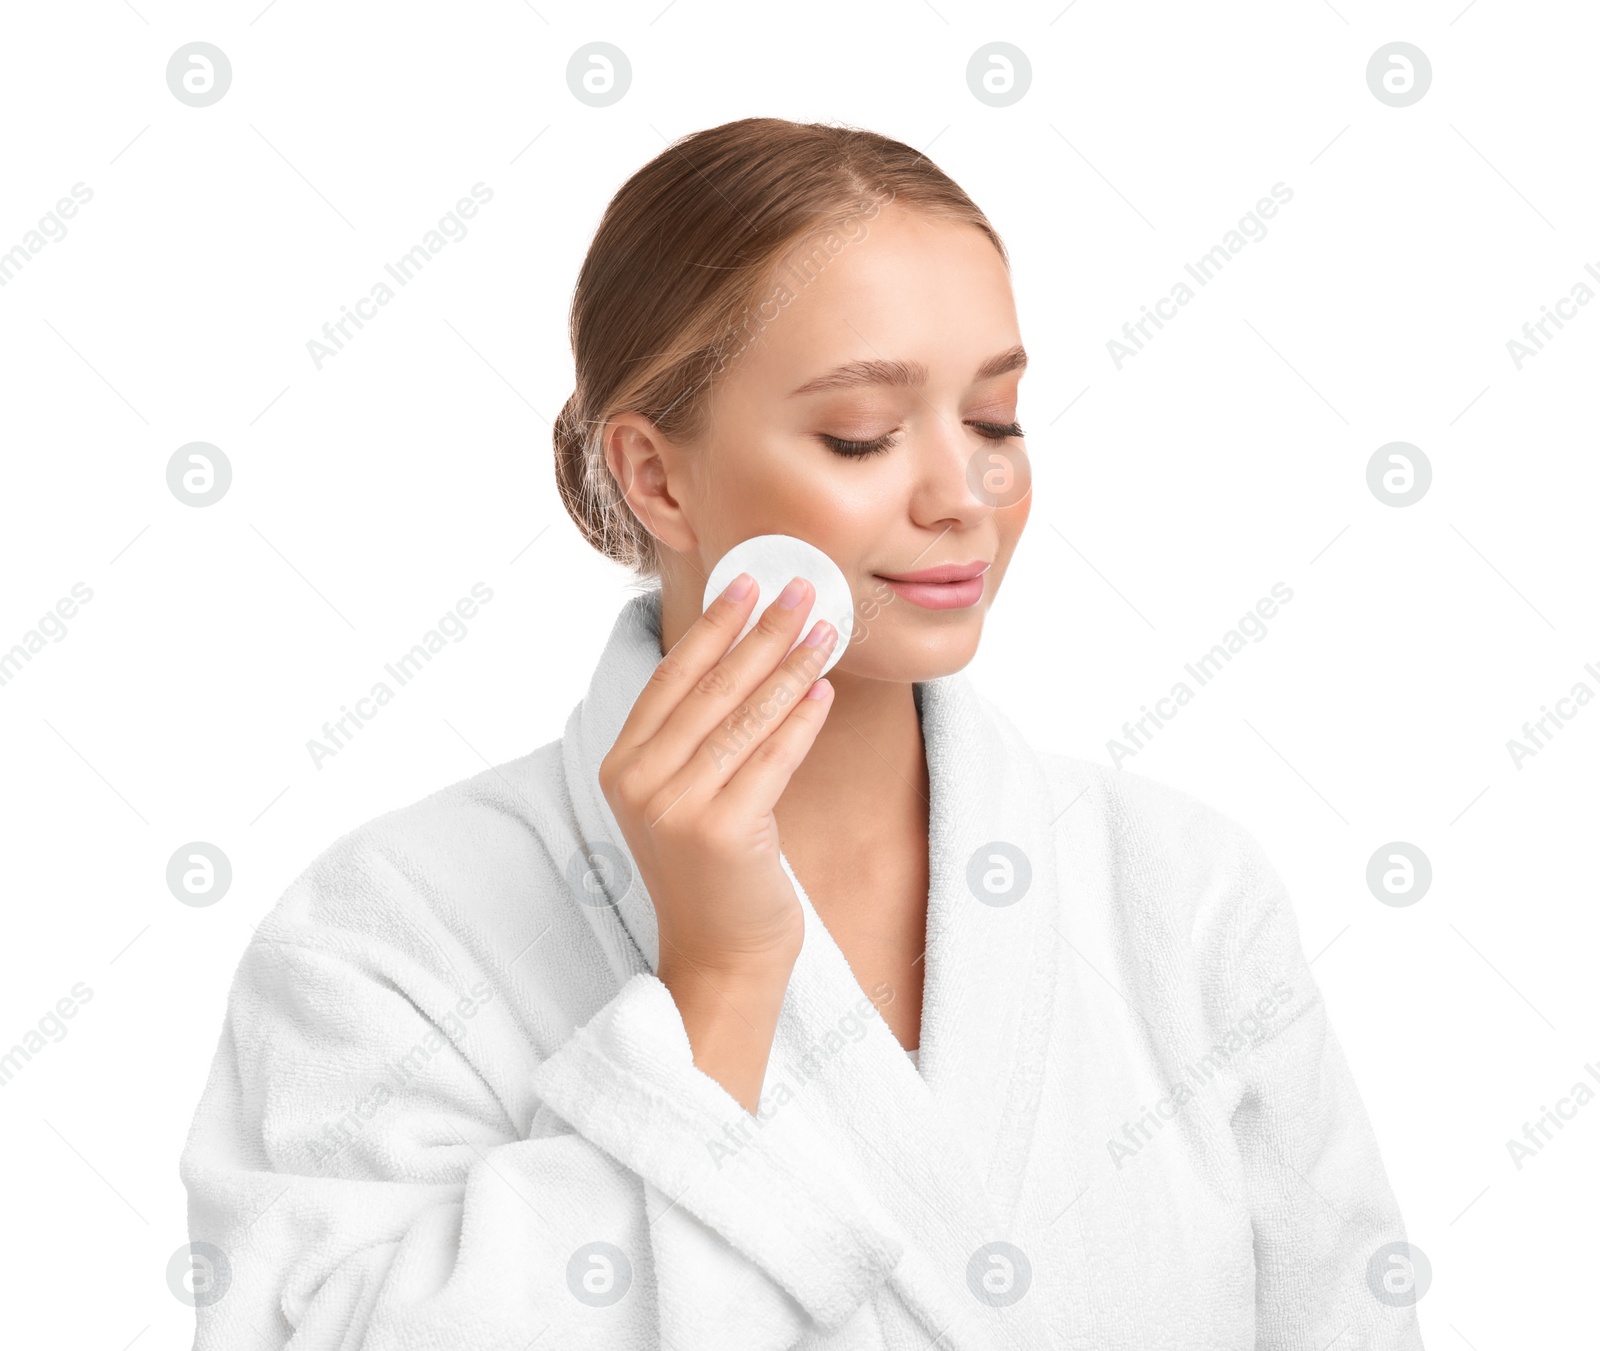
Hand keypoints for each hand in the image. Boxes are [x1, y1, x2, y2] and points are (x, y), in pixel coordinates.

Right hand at [597, 572, 837, 1107]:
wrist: (719, 958)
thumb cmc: (714, 875)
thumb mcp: (684, 798)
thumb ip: (695, 738)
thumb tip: (746, 656)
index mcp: (622, 766)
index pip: (671, 678)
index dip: (712, 627)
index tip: (747, 583)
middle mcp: (638, 783)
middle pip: (709, 689)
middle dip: (760, 632)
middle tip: (801, 589)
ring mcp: (675, 808)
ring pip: (743, 718)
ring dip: (789, 666)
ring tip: (825, 628)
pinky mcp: (720, 832)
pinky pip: (770, 759)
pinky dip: (799, 720)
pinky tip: (823, 689)